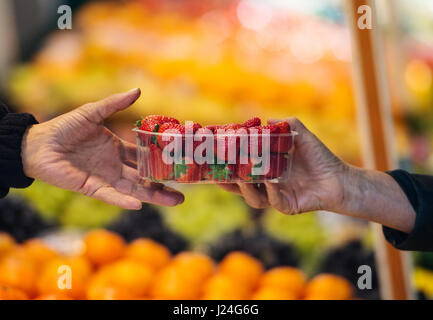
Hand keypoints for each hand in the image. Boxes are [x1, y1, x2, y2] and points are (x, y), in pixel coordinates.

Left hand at [21, 88, 183, 209]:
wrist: (37, 143)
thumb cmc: (64, 127)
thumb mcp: (92, 112)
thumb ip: (115, 104)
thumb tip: (138, 90)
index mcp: (118, 149)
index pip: (144, 157)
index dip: (161, 162)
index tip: (179, 165)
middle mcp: (115, 166)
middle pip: (144, 179)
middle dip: (163, 187)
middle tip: (183, 194)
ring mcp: (105, 178)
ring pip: (134, 190)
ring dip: (153, 196)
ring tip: (174, 201)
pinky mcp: (91, 188)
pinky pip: (110, 195)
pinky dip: (123, 200)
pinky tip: (139, 203)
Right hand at [219, 118, 346, 213]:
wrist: (339, 178)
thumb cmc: (320, 158)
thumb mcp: (302, 136)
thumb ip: (287, 125)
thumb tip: (267, 119)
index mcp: (266, 170)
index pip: (242, 169)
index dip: (229, 165)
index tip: (217, 156)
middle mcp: (268, 185)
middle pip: (241, 187)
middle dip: (228, 182)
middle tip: (218, 173)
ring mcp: (277, 197)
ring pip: (254, 198)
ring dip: (246, 188)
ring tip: (242, 176)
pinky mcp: (288, 206)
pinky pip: (274, 202)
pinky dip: (271, 192)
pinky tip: (271, 181)